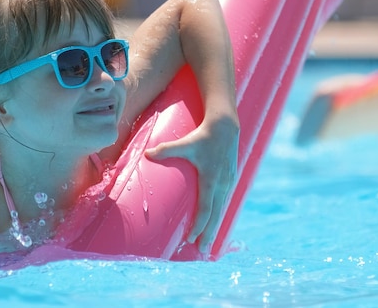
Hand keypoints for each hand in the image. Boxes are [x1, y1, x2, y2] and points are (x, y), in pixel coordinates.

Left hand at [145, 113, 239, 253]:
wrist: (225, 126)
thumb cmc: (203, 135)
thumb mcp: (185, 142)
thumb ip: (166, 149)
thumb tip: (147, 153)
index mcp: (211, 179)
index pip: (206, 208)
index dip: (199, 225)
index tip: (191, 239)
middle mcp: (222, 184)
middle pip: (216, 215)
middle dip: (209, 234)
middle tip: (202, 251)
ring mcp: (229, 183)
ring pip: (222, 210)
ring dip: (215, 226)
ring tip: (209, 242)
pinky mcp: (231, 180)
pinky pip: (225, 202)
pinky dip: (220, 214)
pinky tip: (215, 222)